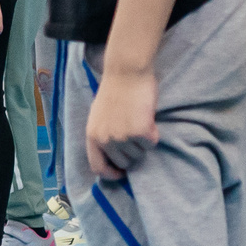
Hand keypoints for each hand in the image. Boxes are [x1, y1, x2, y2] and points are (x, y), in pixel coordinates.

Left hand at [84, 63, 156, 182]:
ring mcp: (122, 137)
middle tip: (134, 132)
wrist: (126, 71)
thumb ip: (103, 134)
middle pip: (124, 162)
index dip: (111, 173)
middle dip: (132, 151)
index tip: (121, 173)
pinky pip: (151, 143)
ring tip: (138, 118)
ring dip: (143, 140)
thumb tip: (111, 155)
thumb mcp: (98, 115)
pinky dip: (153, 133)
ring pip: (140, 153)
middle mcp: (105, 140)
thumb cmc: (115, 90)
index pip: (98, 167)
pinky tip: (147, 116)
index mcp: (92, 135)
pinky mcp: (140, 132)